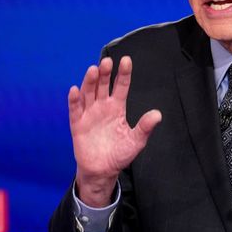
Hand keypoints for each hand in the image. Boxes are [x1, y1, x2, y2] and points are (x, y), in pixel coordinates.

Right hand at [69, 56, 161, 206]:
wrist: (103, 171)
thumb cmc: (119, 154)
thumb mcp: (136, 141)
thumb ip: (145, 127)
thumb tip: (158, 114)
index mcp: (117, 107)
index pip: (120, 86)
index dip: (123, 73)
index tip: (126, 61)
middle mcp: (102, 106)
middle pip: (102, 85)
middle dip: (104, 73)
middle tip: (107, 62)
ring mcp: (89, 114)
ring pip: (88, 93)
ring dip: (89, 82)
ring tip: (93, 70)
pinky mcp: (77, 124)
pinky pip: (75, 110)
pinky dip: (74, 100)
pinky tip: (75, 90)